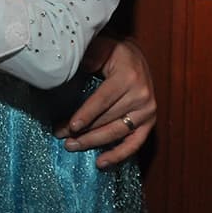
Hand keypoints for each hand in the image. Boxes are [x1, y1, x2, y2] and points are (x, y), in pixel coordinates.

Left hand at [55, 36, 155, 169]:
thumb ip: (85, 61)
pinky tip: (101, 163)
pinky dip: (119, 155)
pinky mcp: (150, 122)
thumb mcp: (98, 49)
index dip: (86, 115)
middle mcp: (142, 95)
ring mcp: (148, 111)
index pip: (103, 100)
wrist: (135, 55)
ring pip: (118, 132)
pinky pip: (135, 143)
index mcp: (128, 76)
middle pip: (108, 119)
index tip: (70, 127)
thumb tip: (64, 74)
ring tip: (71, 146)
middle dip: (83, 131)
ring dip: (93, 143)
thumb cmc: (110, 52)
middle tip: (61, 136)